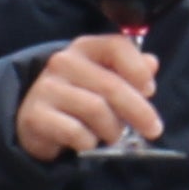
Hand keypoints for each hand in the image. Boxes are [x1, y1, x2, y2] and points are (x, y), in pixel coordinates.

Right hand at [15, 30, 163, 161]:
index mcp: (85, 48)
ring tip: (113, 137)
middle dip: (139, 111)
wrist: (38, 121)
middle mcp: (63, 62)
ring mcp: (46, 87)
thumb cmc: (81, 98)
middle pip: (111, 85)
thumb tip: (151, 63)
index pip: (116, 46)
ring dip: (113, 130)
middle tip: (153, 129)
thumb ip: (131, 71)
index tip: (150, 90)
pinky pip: (76, 132)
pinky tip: (88, 143)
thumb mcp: (107, 80)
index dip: (137, 69)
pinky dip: (89, 142)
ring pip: (96, 110)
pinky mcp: (35, 115)